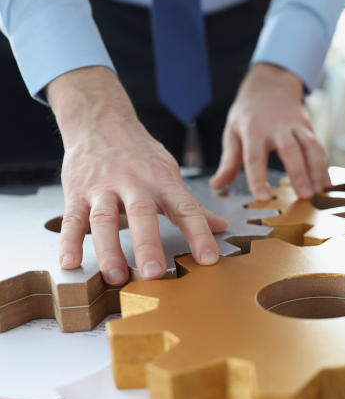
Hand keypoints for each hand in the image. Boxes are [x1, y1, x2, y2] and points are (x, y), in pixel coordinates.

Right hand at [49, 67, 227, 285]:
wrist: (100, 120)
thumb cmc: (140, 154)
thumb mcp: (169, 174)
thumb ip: (190, 205)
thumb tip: (221, 226)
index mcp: (163, 181)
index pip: (186, 209)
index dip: (199, 234)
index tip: (209, 259)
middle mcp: (133, 183)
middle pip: (142, 214)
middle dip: (147, 245)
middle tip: (154, 273)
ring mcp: (102, 187)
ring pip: (104, 220)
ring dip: (109, 250)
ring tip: (116, 277)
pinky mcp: (76, 192)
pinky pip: (72, 219)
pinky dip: (69, 242)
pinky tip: (70, 263)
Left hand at [210, 63, 328, 199]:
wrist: (270, 84)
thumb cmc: (249, 113)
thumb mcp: (232, 132)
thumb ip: (228, 162)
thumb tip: (217, 185)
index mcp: (252, 131)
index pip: (254, 158)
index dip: (258, 178)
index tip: (264, 197)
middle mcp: (276, 127)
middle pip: (289, 151)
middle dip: (298, 173)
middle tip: (304, 195)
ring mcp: (295, 126)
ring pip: (310, 147)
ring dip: (316, 170)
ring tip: (319, 191)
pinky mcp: (308, 127)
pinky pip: (319, 146)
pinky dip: (324, 165)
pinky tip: (327, 183)